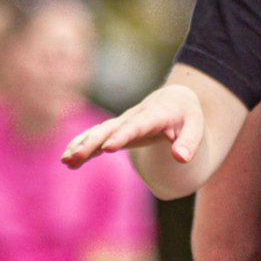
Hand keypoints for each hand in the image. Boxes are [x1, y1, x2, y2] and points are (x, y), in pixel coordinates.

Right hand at [63, 83, 204, 168]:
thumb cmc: (187, 116)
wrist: (174, 100)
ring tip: (65, 160)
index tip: (108, 147)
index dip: (122, 135)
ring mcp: (122, 123)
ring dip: (81, 144)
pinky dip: (81, 145)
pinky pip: (96, 137)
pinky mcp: (115, 130)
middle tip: (76, 156)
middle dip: (92, 143)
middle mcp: (133, 117)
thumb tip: (181, 158)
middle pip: (109, 130)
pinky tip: (68, 160)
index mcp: (154, 115)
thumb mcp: (195, 127)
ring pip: (98, 132)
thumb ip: (189, 142)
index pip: (136, 126)